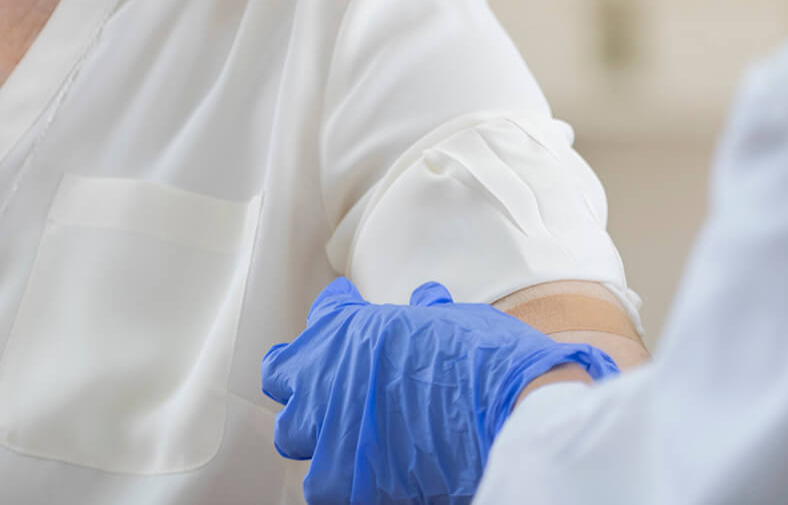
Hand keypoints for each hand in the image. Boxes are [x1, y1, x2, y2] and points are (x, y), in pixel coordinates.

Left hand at [261, 278, 619, 504]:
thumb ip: (425, 315)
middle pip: (282, 374)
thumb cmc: (482, 359)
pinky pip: (324, 483)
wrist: (505, 416)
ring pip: (293, 434)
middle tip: (328, 378)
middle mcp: (324, 378)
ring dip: (314, 430)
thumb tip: (427, 302)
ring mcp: (328, 432)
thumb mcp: (453, 321)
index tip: (348, 309)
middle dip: (303, 376)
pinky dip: (345, 477)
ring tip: (340, 431)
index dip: (339, 310)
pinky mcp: (345, 481)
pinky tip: (367, 472)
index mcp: (347, 330)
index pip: (325, 312)